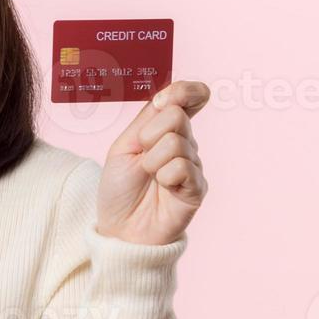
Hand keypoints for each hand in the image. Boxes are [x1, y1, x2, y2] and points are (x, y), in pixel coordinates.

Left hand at [95, 80, 210, 245]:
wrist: (120, 227)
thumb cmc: (120, 188)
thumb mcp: (125, 145)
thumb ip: (148, 119)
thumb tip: (168, 95)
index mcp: (166, 129)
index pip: (188, 97)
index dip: (183, 90)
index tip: (161, 102)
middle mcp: (184, 143)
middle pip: (176, 116)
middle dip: (150, 136)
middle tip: (142, 158)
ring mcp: (193, 164)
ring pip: (176, 143)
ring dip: (152, 161)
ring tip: (150, 177)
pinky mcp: (198, 187)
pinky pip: (182, 167)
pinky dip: (164, 177)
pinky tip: (163, 189)